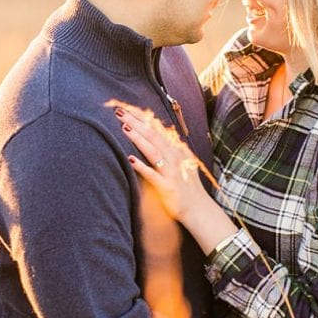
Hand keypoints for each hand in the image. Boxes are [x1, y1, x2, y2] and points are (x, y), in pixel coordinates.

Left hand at [114, 101, 208, 223]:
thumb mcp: (180, 162)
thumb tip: (159, 131)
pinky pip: (153, 175)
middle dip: (136, 123)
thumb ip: (169, 147)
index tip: (126, 108)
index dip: (142, 118)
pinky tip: (130, 159)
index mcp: (176, 150)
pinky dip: (142, 167)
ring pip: (153, 152)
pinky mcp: (167, 187)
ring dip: (138, 139)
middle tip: (119, 111)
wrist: (198, 209)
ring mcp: (171, 172)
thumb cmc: (185, 185)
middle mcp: (174, 158)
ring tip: (124, 128)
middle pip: (153, 136)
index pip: (156, 130)